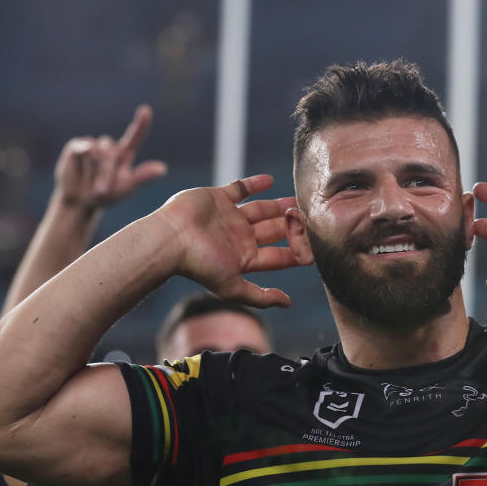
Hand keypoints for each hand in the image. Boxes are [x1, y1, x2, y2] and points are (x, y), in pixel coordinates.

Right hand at [54, 105, 166, 210]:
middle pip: (110, 151)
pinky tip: (83, 166)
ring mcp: (93, 144)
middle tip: (102, 192)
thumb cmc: (107, 196)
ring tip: (92, 187)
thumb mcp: (127, 188)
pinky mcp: (77, 146)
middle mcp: (109, 147)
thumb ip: (142, 177)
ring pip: (97, 150)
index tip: (146, 110)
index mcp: (125, 154)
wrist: (81, 202)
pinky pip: (83, 148)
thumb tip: (163, 169)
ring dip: (95, 171)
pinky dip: (85, 159)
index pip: (135, 135)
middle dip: (105, 173)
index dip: (141, 123)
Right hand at [157, 174, 302, 307]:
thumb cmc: (199, 265)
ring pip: (262, 210)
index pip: (278, 255)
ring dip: (279, 206)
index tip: (317, 245)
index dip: (297, 251)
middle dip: (292, 226)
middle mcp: (239, 238)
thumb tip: (288, 304)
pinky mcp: (218, 198)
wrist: (169, 240)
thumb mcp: (233, 287)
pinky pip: (241, 188)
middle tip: (310, 218)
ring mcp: (229, 217)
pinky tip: (271, 181)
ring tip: (297, 202)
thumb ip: (260, 297)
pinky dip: (255, 184)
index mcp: (244, 258)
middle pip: (274, 231)